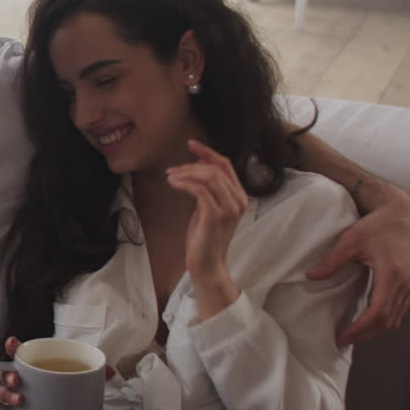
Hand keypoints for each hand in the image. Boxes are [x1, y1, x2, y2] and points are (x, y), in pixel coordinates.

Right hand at [0, 336, 114, 409]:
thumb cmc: (70, 387)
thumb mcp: (83, 376)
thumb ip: (96, 371)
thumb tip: (109, 372)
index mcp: (34, 365)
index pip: (18, 352)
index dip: (13, 346)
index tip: (13, 341)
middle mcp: (22, 380)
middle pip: (6, 374)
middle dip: (8, 376)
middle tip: (17, 380)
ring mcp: (19, 397)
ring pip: (4, 395)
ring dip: (8, 396)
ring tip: (21, 399)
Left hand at [166, 139, 248, 288]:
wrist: (208, 266)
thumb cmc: (204, 238)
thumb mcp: (207, 209)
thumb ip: (207, 190)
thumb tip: (196, 169)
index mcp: (239, 197)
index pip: (226, 165)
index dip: (208, 152)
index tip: (191, 144)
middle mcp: (238, 201)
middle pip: (215, 169)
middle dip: (190, 165)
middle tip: (171, 171)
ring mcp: (228, 209)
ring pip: (208, 177)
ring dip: (186, 173)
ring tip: (170, 177)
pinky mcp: (215, 217)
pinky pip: (200, 190)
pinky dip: (184, 183)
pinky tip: (173, 184)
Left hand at [309, 182, 409, 344]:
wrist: (403, 215)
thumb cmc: (378, 226)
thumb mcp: (351, 241)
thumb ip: (332, 261)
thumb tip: (311, 276)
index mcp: (392, 275)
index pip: (378, 313)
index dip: (360, 329)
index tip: (342, 336)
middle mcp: (405, 284)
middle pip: (387, 321)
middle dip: (365, 334)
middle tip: (342, 340)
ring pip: (395, 319)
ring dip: (375, 330)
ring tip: (352, 335)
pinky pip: (398, 310)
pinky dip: (383, 320)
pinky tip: (367, 322)